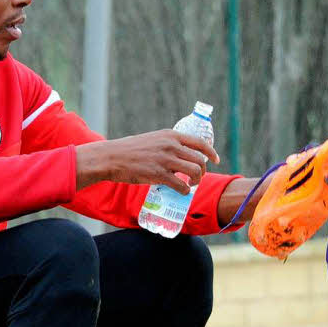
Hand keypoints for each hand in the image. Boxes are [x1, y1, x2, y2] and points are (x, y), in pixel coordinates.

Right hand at [75, 130, 219, 191]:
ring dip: (196, 181)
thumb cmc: (129, 150)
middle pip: (200, 160)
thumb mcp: (152, 140)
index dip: (211, 152)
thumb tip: (179, 157)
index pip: (200, 142)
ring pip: (195, 172)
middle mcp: (171, 145)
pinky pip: (181, 186)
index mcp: (170, 135)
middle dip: (202, 172)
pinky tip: (181, 192)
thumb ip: (167, 145)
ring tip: (190, 185)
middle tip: (197, 178)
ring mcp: (165, 160)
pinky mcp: (158, 175)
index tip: (216, 160)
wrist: (111, 157)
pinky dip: (184, 191)